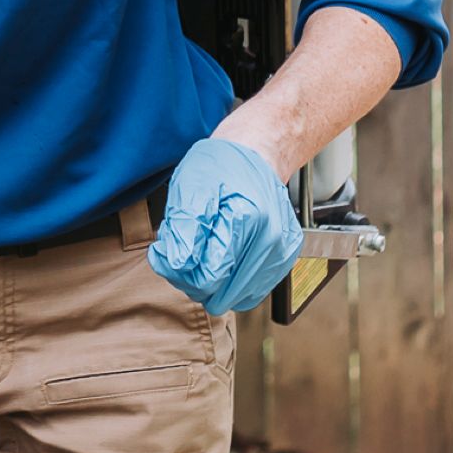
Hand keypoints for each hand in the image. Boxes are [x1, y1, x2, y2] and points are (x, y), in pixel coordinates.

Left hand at [148, 136, 302, 315]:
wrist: (255, 154)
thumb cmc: (222, 166)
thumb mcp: (191, 186)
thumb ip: (183, 228)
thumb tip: (178, 265)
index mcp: (248, 219)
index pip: (208, 278)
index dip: (180, 271)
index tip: (167, 251)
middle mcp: (272, 240)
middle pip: (222, 294)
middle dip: (193, 280)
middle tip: (183, 249)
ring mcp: (282, 252)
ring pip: (237, 298)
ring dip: (213, 283)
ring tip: (203, 249)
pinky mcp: (285, 259)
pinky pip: (251, 292)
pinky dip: (231, 282)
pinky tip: (221, 257)